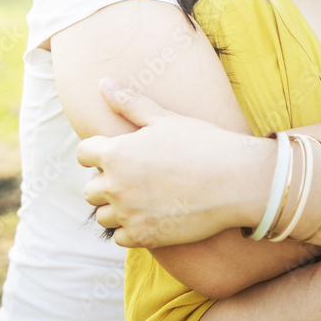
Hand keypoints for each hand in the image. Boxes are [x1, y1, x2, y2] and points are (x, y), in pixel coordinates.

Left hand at [77, 79, 270, 247]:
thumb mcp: (166, 119)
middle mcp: (115, 186)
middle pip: (91, 190)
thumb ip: (130, 103)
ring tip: (146, 199)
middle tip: (139, 179)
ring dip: (118, 209)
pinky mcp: (144, 237)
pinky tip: (154, 216)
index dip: (99, 153)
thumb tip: (103, 83)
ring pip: (104, 216)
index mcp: (116, 153)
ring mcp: (128, 214)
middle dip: (108, 183)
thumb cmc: (204, 144)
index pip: (83, 154)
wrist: (237, 181)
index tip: (119, 155)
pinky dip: (132, 229)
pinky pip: (121, 237)